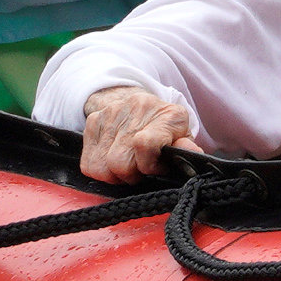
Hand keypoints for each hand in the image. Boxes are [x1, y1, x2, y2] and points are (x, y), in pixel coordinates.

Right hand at [78, 84, 202, 184]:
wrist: (143, 105)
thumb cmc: (167, 131)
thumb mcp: (183, 140)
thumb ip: (187, 151)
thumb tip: (192, 158)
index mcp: (168, 115)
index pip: (144, 145)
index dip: (148, 166)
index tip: (155, 169)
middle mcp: (138, 108)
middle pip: (118, 162)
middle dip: (129, 174)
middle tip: (139, 170)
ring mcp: (112, 113)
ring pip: (101, 167)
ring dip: (113, 174)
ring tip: (127, 166)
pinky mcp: (94, 120)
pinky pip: (88, 163)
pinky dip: (100, 169)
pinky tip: (112, 159)